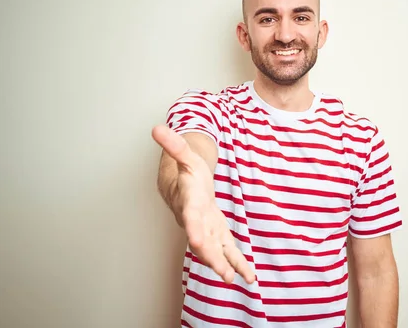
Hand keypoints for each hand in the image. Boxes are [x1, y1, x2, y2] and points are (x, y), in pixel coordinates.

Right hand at [152, 125, 255, 284]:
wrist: (183, 189)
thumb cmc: (186, 173)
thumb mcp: (184, 156)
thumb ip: (174, 145)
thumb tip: (157, 127)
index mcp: (188, 202)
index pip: (190, 216)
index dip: (193, 228)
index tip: (197, 241)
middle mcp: (196, 221)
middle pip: (202, 241)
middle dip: (210, 256)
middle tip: (220, 272)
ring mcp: (206, 231)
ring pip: (214, 251)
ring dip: (223, 265)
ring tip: (233, 279)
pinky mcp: (218, 235)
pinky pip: (227, 253)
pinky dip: (238, 265)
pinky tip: (249, 278)